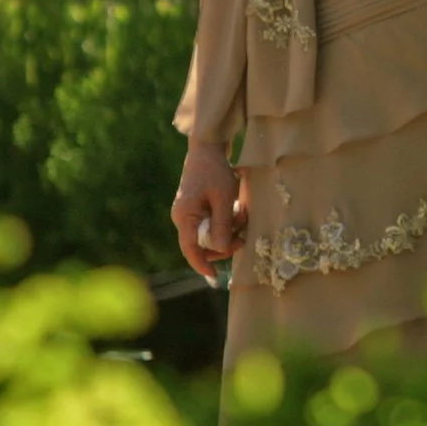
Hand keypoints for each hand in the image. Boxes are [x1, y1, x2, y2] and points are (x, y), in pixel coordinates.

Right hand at [173, 140, 244, 278]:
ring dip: (228, 231)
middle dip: (224, 243)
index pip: (190, 249)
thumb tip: (221, 250)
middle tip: (244, 235)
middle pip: (202, 244)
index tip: (215, 277)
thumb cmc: (215, 171)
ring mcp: (189, 214)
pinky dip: (225, 222)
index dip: (202, 265)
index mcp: (184, 217)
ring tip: (243, 214)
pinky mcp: (196, 209)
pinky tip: (237, 210)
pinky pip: (210, 224)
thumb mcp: (223, 197)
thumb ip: (221, 224)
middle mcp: (182, 218)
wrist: (208, 148)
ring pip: (209, 235)